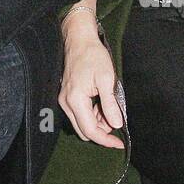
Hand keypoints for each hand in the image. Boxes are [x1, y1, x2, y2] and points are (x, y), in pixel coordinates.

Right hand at [58, 12, 123, 147]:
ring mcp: (64, 99)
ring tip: (110, 108)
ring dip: (97, 123)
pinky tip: (101, 104)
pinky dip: (91, 115)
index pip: (90, 130)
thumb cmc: (93, 56)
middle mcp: (66, 103)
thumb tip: (116, 124)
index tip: (120, 143)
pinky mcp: (66, 96)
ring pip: (81, 123)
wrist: (79, 40)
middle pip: (84, 130)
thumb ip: (110, 104)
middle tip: (116, 120)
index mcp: (75, 100)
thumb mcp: (107, 79)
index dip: (106, 140)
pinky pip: (78, 114)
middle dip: (101, 131)